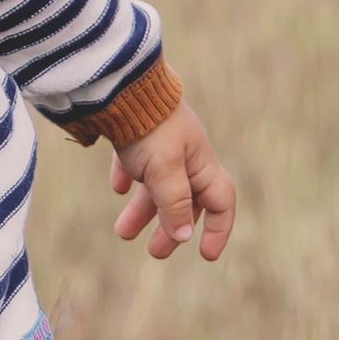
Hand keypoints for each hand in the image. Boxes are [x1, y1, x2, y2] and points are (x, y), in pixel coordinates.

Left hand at [110, 104, 236, 261]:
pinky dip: (129, 178)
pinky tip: (118, 189)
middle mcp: (184, 153)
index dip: (217, 228)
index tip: (206, 255)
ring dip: (143, 210)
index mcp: (200, 162)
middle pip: (185, 199)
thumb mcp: (164, 170)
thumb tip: (181, 235)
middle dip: (171, 227)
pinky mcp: (135, 133)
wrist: (120, 84)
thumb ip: (174, 203)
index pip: (220, 201)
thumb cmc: (149, 127)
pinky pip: (135, 162)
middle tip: (155, 252)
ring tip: (123, 233)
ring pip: (156, 185)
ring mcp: (160, 143)